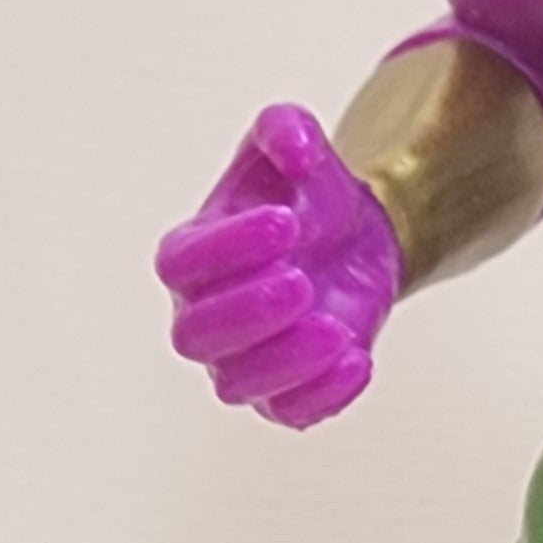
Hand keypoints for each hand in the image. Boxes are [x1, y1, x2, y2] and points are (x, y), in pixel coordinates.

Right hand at [156, 104, 400, 428]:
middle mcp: (203, 312)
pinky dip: (320, 397)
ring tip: (333, 328)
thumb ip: (287, 129)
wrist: (352, 235)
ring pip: (236, 384)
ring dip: (283, 362)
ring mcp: (241, 358)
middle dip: (248, 313)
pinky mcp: (286, 390)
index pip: (182, 262)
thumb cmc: (304, 189)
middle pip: (196, 334)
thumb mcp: (295, 142)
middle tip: (301, 281)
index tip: (286, 221)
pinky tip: (359, 361)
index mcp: (193, 252)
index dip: (227, 248)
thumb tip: (296, 148)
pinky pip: (289, 413)